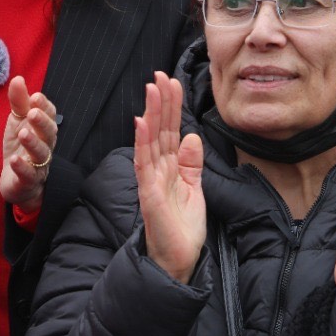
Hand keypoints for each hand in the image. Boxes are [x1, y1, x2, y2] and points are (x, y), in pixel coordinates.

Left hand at [0, 76, 57, 213]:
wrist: (17, 182)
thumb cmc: (20, 147)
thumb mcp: (17, 121)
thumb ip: (19, 102)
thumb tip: (18, 78)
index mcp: (44, 129)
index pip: (50, 115)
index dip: (44, 106)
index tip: (35, 97)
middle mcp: (45, 145)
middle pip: (49, 133)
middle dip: (42, 122)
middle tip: (32, 112)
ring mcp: (38, 165)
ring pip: (41, 154)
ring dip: (33, 143)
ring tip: (23, 133)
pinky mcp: (28, 181)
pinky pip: (28, 175)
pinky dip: (22, 167)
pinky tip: (14, 159)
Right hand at [133, 72, 205, 283]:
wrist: (178, 260)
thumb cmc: (182, 228)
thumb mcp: (195, 189)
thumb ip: (192, 164)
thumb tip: (193, 135)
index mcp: (170, 167)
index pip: (171, 130)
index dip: (172, 107)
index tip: (172, 82)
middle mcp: (158, 168)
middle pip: (159, 129)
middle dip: (160, 101)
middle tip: (160, 74)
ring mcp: (151, 179)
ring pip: (150, 140)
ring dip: (151, 113)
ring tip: (151, 88)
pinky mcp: (149, 193)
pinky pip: (144, 163)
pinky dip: (142, 142)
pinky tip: (141, 122)